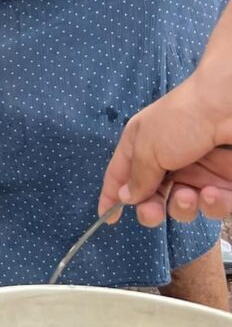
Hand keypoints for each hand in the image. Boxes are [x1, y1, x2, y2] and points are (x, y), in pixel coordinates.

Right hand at [99, 72, 231, 225]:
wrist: (227, 108)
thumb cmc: (180, 121)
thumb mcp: (148, 148)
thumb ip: (136, 178)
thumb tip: (124, 197)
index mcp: (141, 146)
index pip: (120, 175)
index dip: (111, 196)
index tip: (107, 218)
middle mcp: (167, 162)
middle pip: (152, 198)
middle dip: (151, 210)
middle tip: (154, 212)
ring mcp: (197, 173)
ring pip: (183, 207)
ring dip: (183, 207)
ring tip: (190, 196)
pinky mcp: (223, 183)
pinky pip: (213, 207)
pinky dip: (213, 205)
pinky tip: (214, 193)